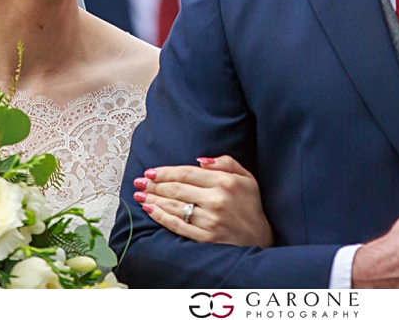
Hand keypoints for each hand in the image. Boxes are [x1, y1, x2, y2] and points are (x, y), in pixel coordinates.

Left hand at [134, 155, 273, 247]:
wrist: (260, 237)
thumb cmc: (250, 204)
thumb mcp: (247, 177)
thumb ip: (226, 162)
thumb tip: (200, 160)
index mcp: (224, 182)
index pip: (187, 173)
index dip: (166, 172)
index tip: (151, 171)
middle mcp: (216, 200)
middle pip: (176, 189)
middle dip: (154, 184)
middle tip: (139, 181)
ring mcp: (209, 220)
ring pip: (174, 206)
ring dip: (152, 199)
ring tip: (139, 194)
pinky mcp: (204, 237)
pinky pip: (176, 225)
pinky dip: (160, 216)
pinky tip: (149, 209)